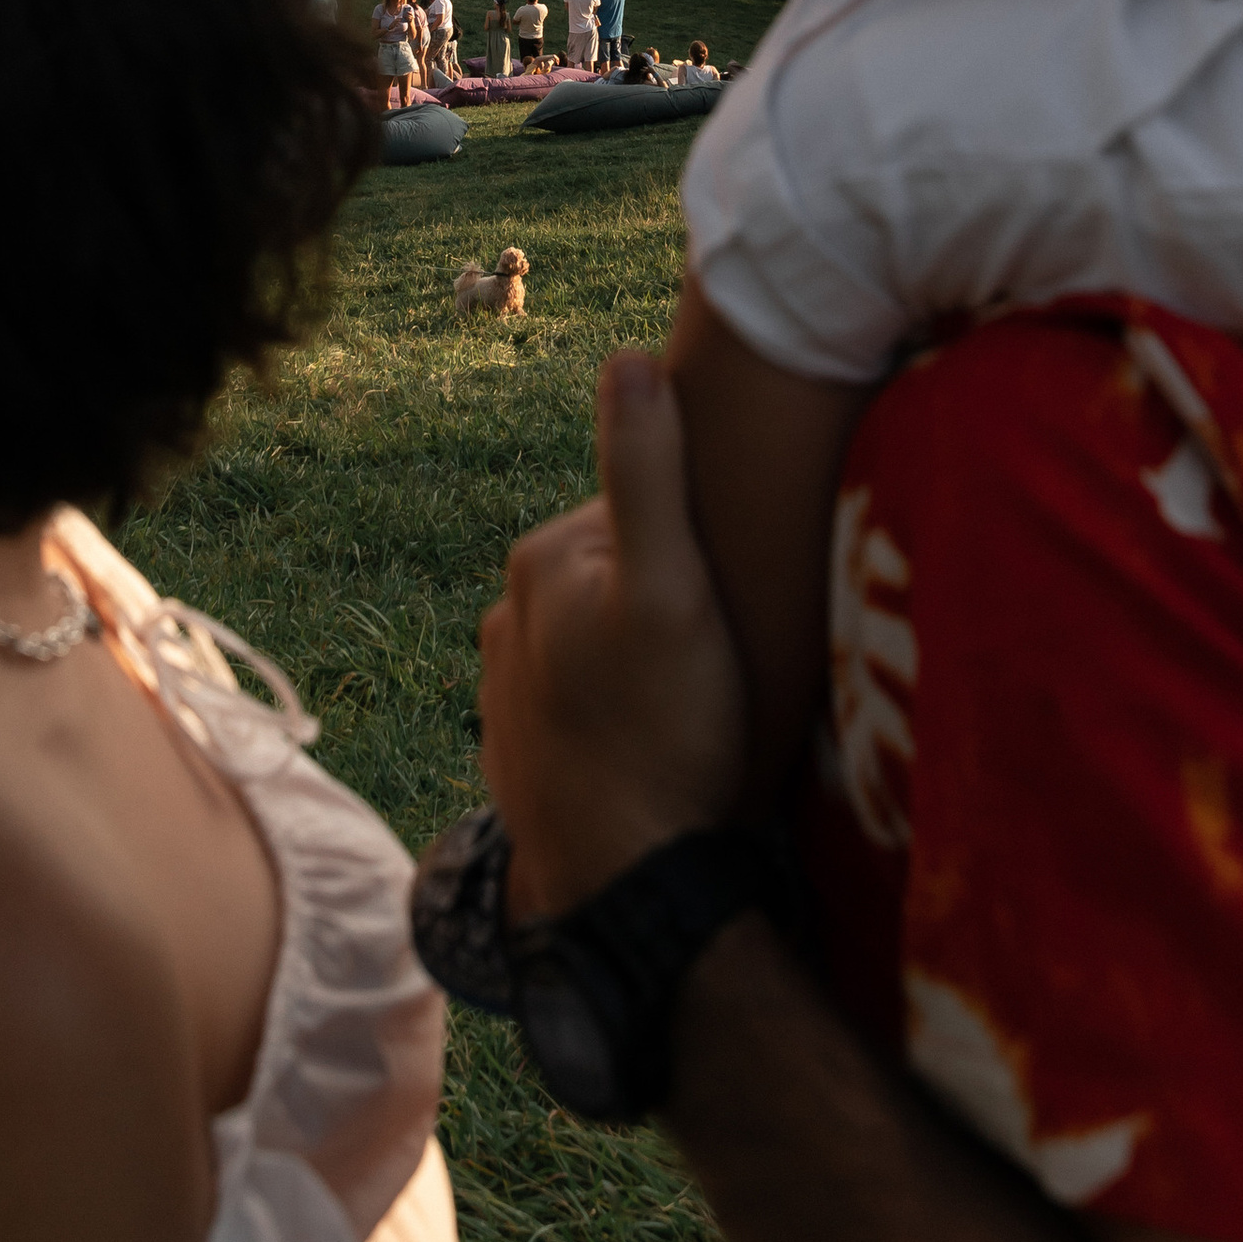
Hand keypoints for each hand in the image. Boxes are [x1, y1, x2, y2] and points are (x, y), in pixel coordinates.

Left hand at [478, 351, 744, 917]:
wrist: (623, 885)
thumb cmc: (665, 733)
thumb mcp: (676, 590)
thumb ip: (651, 472)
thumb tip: (630, 355)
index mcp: (541, 559)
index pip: (638, 512)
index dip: (699, 543)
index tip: (735, 586)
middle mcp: (507, 614)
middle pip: (617, 574)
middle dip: (668, 598)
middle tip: (722, 656)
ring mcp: (507, 688)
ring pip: (601, 639)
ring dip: (644, 657)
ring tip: (698, 705)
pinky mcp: (521, 749)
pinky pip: (586, 700)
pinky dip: (620, 709)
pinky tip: (660, 742)